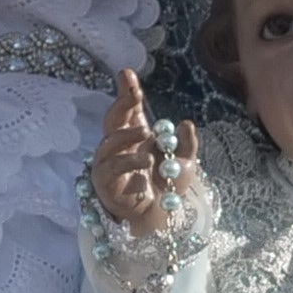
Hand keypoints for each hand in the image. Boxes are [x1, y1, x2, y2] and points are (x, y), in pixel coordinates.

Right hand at [90, 70, 199, 238]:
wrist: (162, 218)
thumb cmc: (168, 189)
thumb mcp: (185, 163)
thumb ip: (187, 143)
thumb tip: (185, 123)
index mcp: (135, 137)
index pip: (128, 111)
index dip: (126, 92)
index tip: (127, 74)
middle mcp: (118, 147)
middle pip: (113, 120)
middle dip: (123, 103)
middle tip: (135, 94)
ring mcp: (108, 164)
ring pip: (109, 143)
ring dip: (128, 135)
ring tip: (147, 133)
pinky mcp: (105, 183)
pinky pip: (112, 168)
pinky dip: (129, 162)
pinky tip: (146, 159)